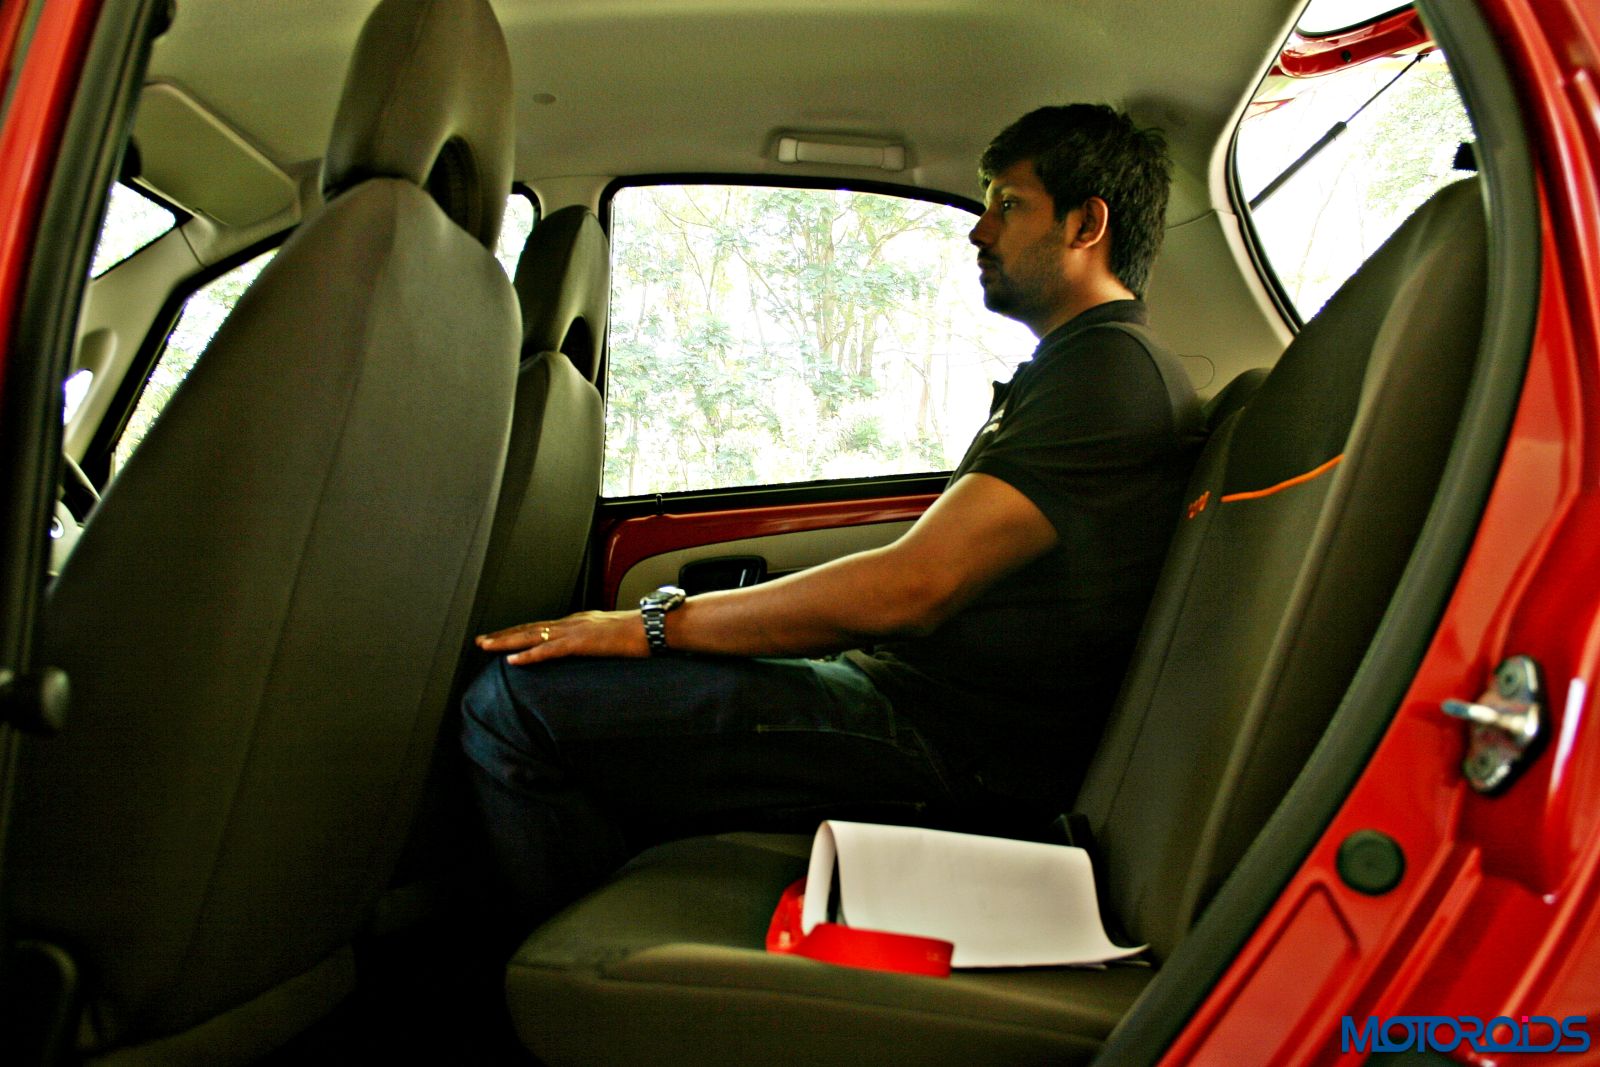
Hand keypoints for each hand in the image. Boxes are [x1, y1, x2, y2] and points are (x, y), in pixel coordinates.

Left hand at [476, 609, 649, 665]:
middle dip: (503, 634)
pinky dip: (529, 655)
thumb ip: (598, 641)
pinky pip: (549, 650)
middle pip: (530, 628)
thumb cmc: (642, 633)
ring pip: (532, 636)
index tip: (500, 637)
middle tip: (480, 641)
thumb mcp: (613, 637)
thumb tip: (592, 648)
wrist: (656, 627)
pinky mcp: (582, 642)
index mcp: (580, 621)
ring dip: (506, 641)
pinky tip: (513, 660)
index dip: (519, 632)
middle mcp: (573, 622)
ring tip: (486, 647)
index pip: (542, 626)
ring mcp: (576, 630)